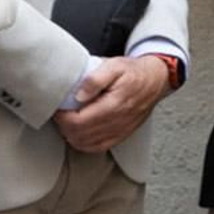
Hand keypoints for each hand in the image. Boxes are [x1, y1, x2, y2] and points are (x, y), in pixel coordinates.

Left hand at [52, 55, 169, 153]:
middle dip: (64, 126)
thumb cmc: (132, 72)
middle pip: (80, 135)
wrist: (156, 79)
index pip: (78, 121)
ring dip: (72, 135)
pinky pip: (99, 147)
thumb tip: (79, 95)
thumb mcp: (113, 65)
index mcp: (114, 104)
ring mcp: (121, 130)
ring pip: (87, 144)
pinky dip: (84, 143)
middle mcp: (118, 121)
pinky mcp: (122, 135)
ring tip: (67, 121)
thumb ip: (94, 79)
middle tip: (60, 114)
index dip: (62, 117)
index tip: (58, 108)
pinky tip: (79, 133)